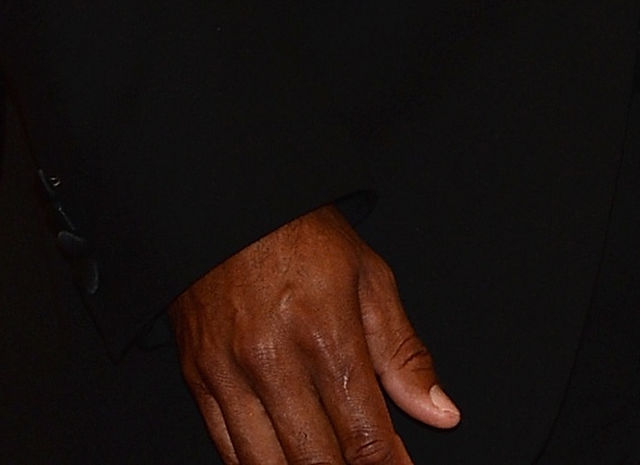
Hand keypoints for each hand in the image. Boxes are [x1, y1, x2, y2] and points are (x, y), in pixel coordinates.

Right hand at [171, 206, 457, 464]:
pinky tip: (284, 464)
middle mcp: (274, 359)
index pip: (363, 433)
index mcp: (325, 331)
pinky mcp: (199, 379)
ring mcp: (230, 373)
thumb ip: (404, 354)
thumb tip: (441, 414)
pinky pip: (227, 450)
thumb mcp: (370, 278)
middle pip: (316, 459)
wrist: (232, 201)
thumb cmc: (305, 236)